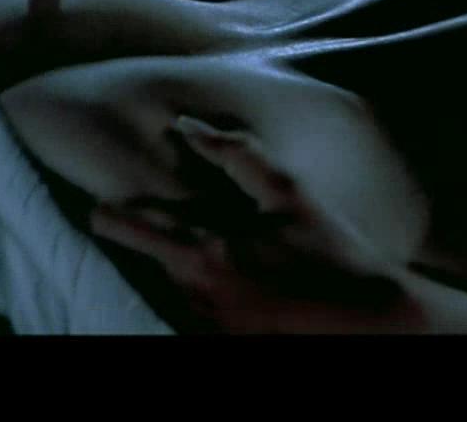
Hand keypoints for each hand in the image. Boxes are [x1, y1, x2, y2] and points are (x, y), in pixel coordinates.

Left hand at [90, 116, 409, 332]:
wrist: (367, 316)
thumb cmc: (329, 248)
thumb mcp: (287, 192)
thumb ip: (235, 155)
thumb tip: (188, 125)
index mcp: (204, 253)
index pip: (134, 231)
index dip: (110, 218)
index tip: (99, 209)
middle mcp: (198, 293)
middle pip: (154, 260)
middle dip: (157, 241)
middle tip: (171, 223)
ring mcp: (212, 323)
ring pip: (176, 286)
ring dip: (183, 266)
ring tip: (214, 250)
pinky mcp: (228, 340)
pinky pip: (199, 310)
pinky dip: (205, 291)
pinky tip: (237, 280)